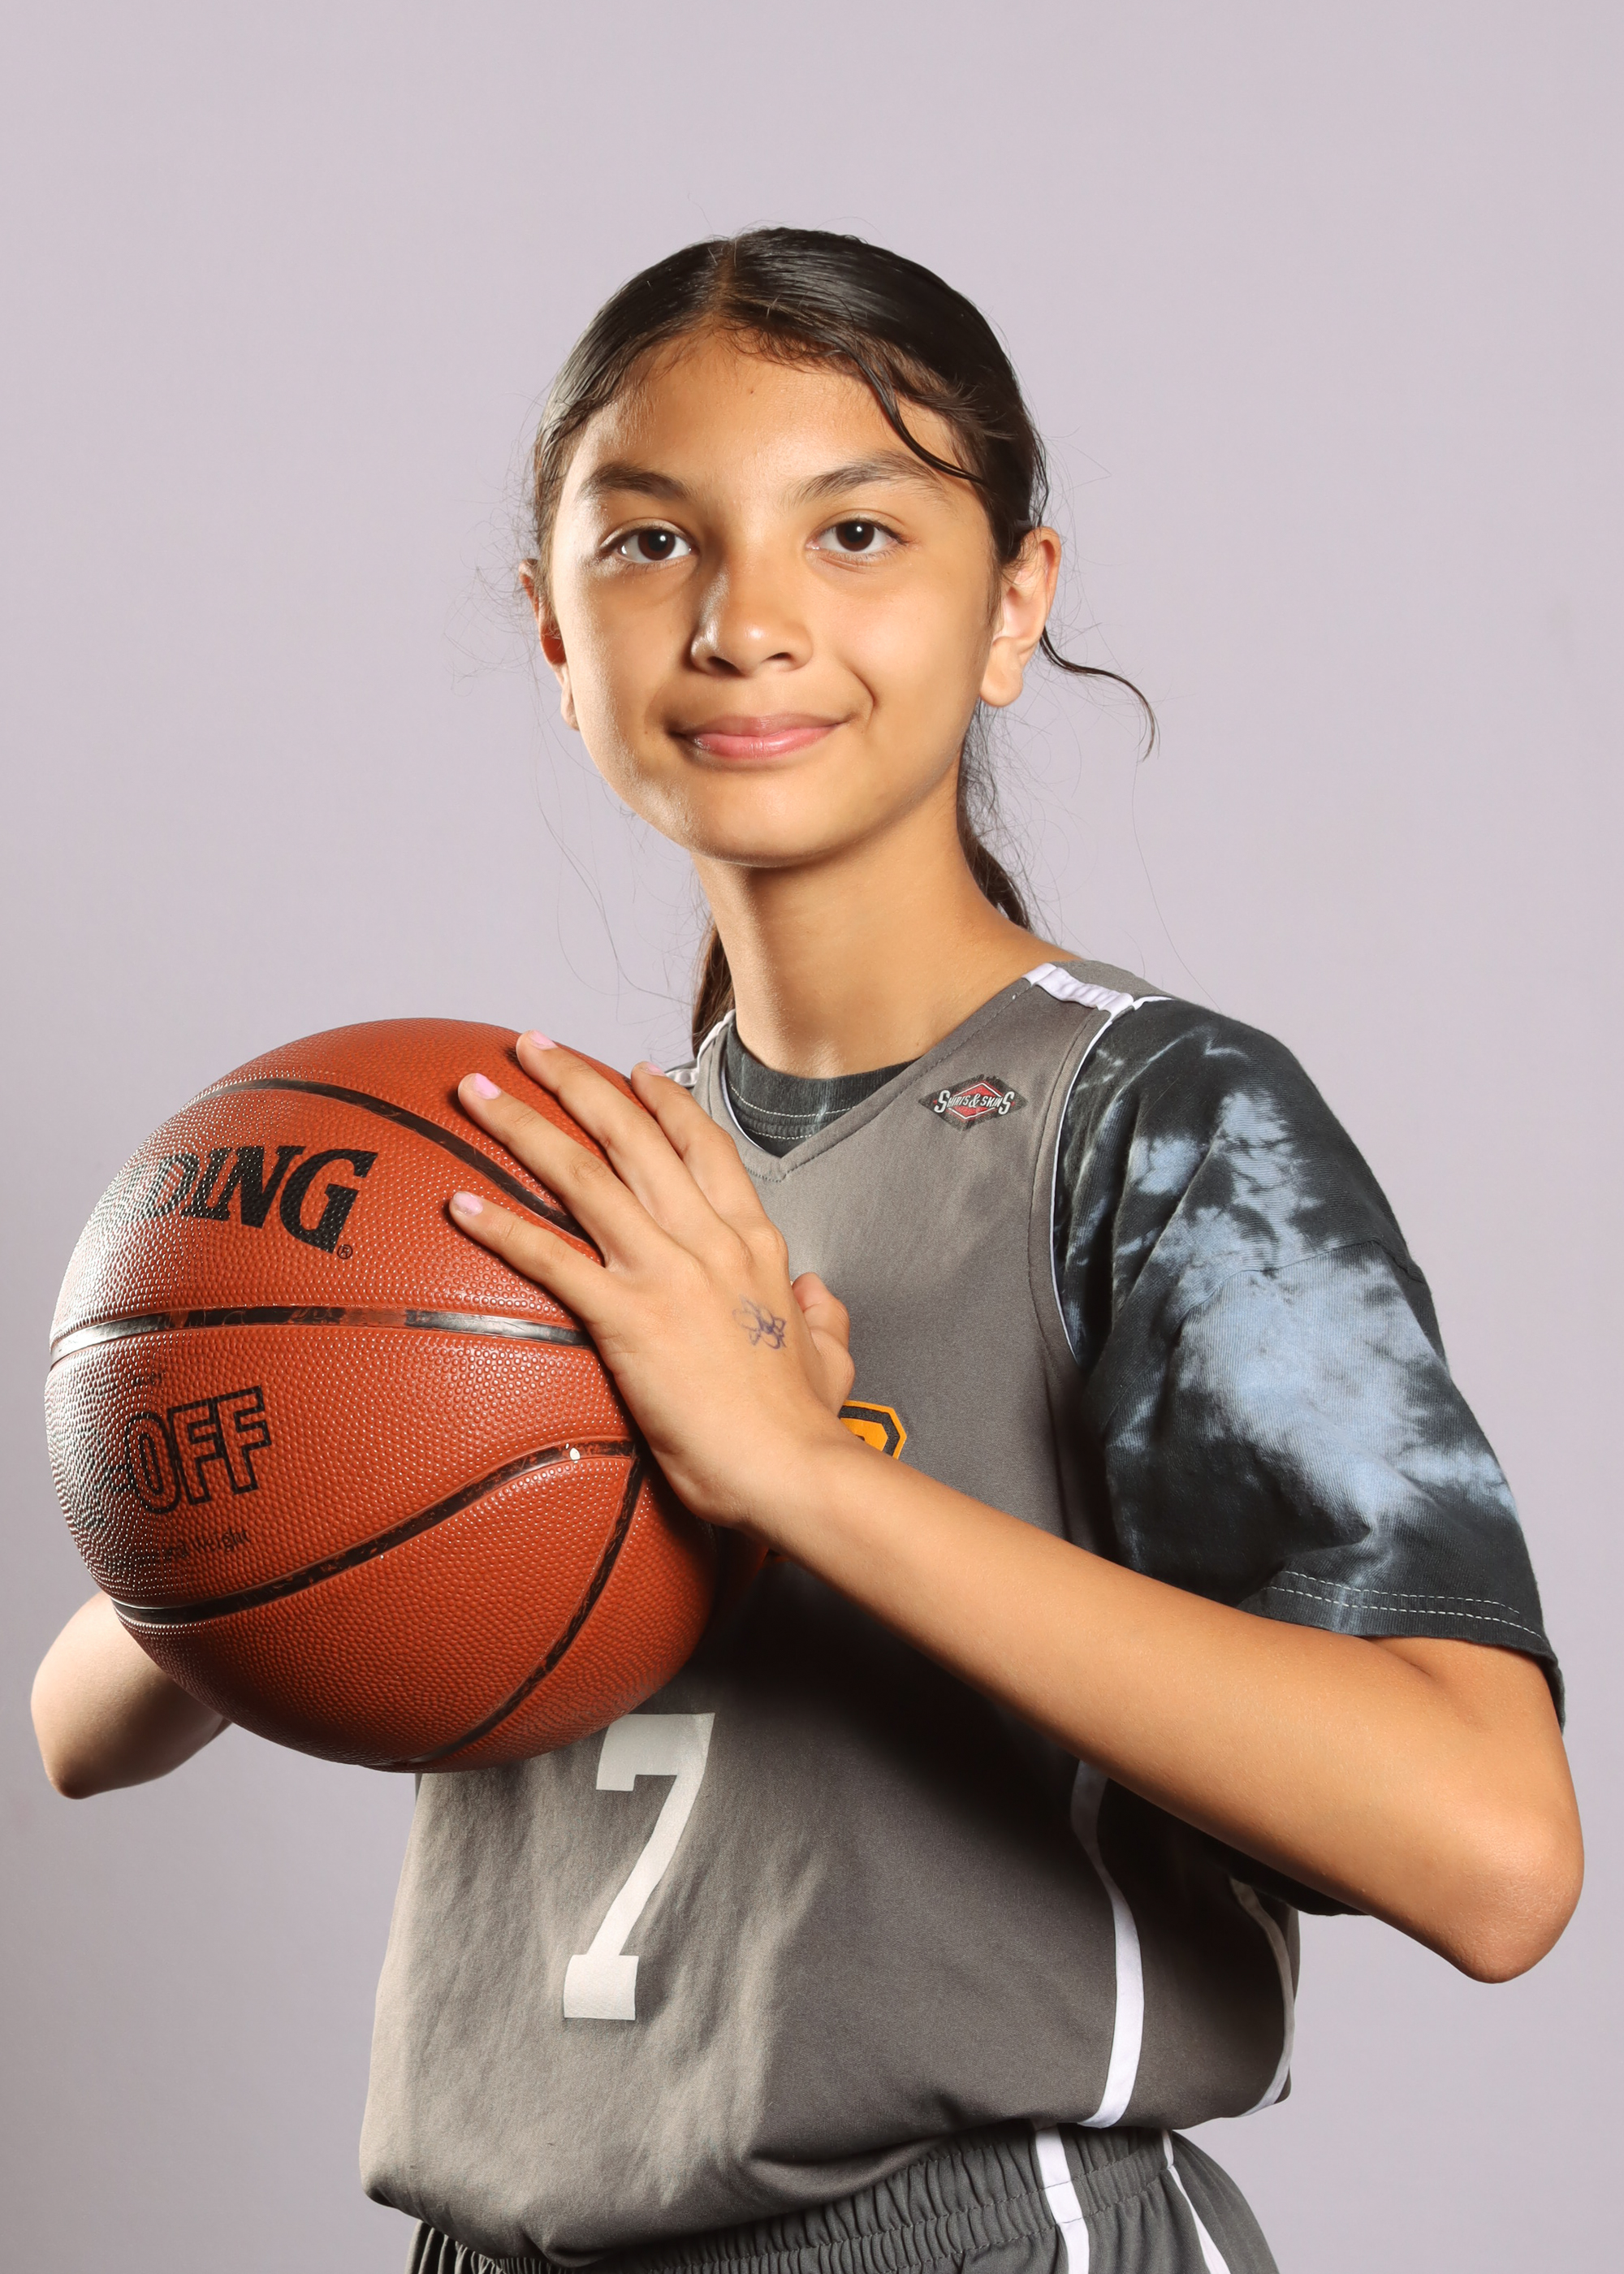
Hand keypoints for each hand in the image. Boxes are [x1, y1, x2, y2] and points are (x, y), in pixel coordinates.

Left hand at [448, 1036, 857, 1532]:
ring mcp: (667, 1273)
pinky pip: (551, 1258)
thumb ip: (825, 1318)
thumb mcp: (831, 1359)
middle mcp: (707, 1241)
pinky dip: (501, 1226)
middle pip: (631, 1135)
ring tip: (474, 1090)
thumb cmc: (803, 1429)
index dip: (664, 1102)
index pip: (704, 1148)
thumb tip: (821, 1295)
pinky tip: (458, 1205)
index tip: (632, 1071)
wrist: (793, 1470)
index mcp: (752, 1245)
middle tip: (529, 1047)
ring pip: (583, 1174)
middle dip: (573, 1080)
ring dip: (521, 1125)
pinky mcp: (628, 1317)